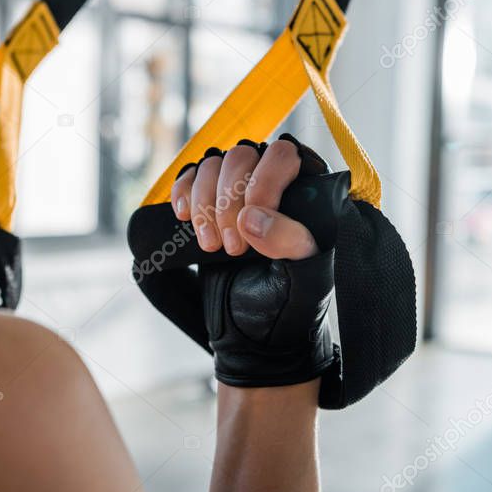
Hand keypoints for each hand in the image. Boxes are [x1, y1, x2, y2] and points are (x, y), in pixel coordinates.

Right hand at [165, 135, 338, 387]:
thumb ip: (287, 242)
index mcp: (308, 193)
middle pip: (242, 157)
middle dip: (229, 202)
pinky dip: (184, 193)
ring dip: (206, 205)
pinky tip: (184, 217)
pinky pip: (190, 177)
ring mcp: (239, 191)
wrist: (252, 335)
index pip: (283, 156)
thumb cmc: (287, 305)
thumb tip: (252, 216)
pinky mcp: (209, 203)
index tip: (251, 226)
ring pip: (213, 165)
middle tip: (233, 248)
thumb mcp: (300, 278)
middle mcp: (274, 183)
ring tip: (213, 247)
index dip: (263, 183)